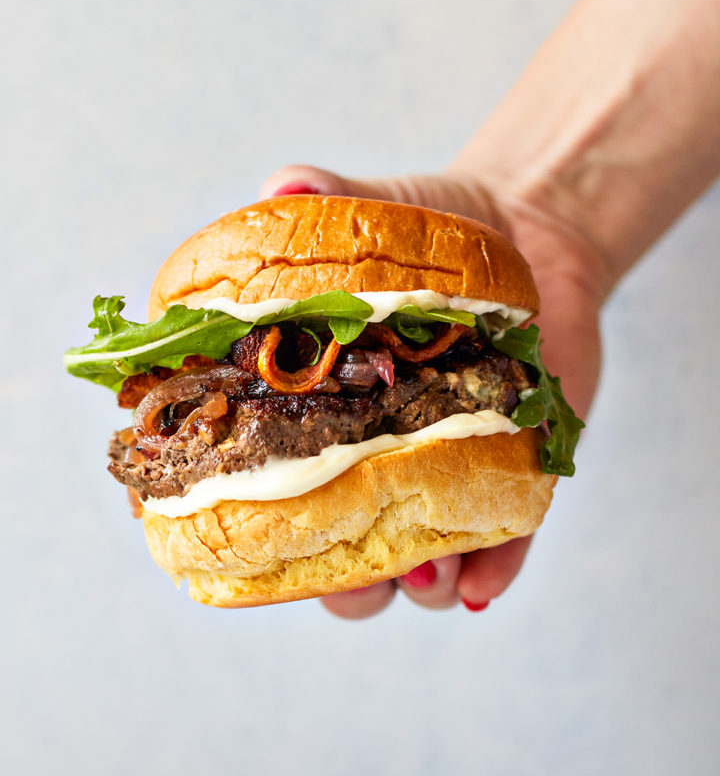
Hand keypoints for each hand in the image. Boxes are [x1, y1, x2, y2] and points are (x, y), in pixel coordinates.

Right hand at [260, 165, 603, 618]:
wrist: (526, 229)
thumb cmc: (422, 231)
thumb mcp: (367, 212)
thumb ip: (325, 201)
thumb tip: (285, 188)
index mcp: (316, 413)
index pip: (261, 489)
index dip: (238, 525)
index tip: (223, 533)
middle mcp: (372, 460)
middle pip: (337, 560)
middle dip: (334, 584)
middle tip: (339, 574)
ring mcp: (442, 474)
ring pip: (419, 570)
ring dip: (413, 587)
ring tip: (422, 576)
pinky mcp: (514, 473)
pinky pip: (502, 544)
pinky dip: (491, 570)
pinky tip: (480, 586)